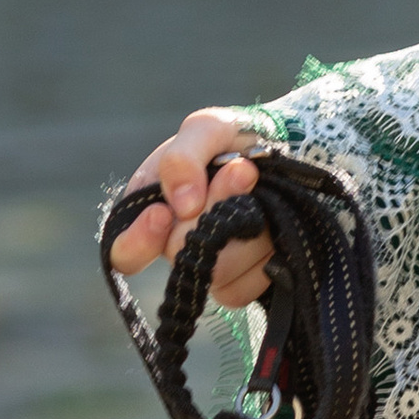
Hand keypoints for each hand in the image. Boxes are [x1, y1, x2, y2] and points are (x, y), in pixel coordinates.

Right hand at [107, 108, 273, 306]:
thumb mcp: (206, 129)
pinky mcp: (242, 283)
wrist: (293, 154)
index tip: (163, 213)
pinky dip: (264, 257)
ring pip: (217, 272)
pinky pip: (244, 288)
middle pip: (179, 252)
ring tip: (263, 191)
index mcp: (152, 210)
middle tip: (243, 170)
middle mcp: (176, 243)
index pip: (125, 252)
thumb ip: (183, 157)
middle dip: (215, 207)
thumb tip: (181, 203)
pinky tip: (274, 227)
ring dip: (246, 226)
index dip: (138, 241)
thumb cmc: (238, 140)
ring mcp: (210, 267)